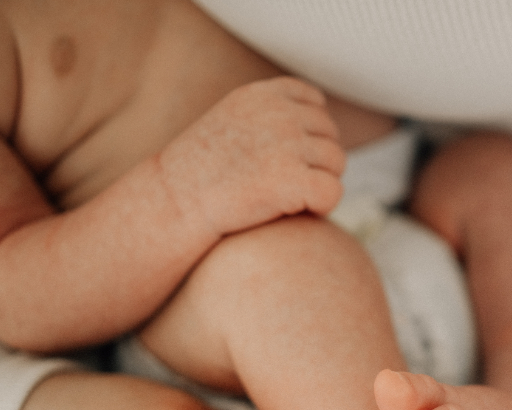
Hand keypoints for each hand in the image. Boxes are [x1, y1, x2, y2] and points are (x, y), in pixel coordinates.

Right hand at [157, 76, 345, 241]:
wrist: (174, 202)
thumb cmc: (201, 171)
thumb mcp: (232, 122)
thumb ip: (271, 116)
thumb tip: (321, 122)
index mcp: (262, 94)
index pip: (315, 102)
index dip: (313, 132)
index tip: (293, 156)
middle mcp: (278, 113)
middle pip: (330, 136)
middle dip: (318, 162)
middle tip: (287, 184)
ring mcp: (287, 144)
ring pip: (337, 163)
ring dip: (320, 183)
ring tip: (288, 197)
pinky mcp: (293, 179)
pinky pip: (333, 192)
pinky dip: (323, 206)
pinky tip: (298, 212)